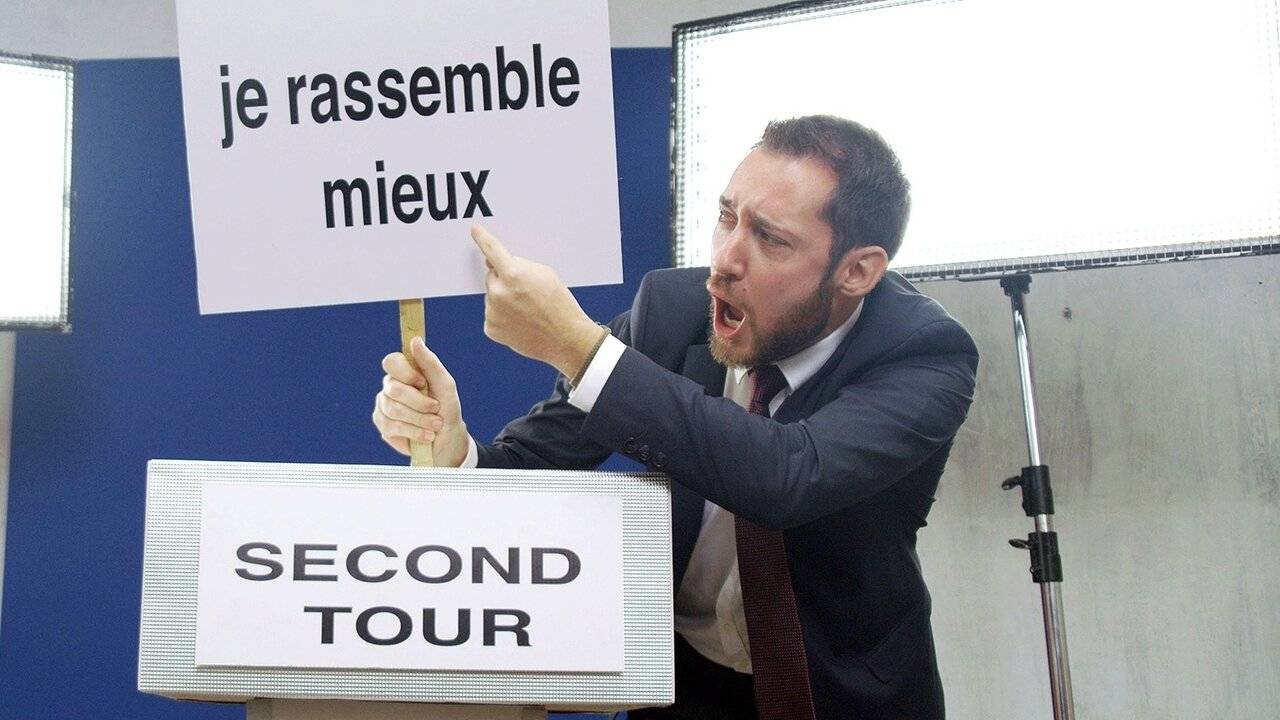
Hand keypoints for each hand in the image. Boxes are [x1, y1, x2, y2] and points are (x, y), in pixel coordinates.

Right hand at [373, 337, 469, 466]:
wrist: (447, 437)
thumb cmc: (447, 407)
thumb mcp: (445, 384)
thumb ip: (430, 362)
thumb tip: (415, 340)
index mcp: (404, 372)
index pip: (391, 362)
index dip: (406, 373)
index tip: (423, 383)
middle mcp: (390, 387)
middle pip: (394, 389)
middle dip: (419, 402)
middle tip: (436, 408)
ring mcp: (383, 406)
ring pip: (393, 409)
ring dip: (420, 419)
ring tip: (436, 425)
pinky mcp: (383, 425)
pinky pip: (392, 426)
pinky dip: (414, 431)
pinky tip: (426, 436)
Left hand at [471, 224, 605, 377]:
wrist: (564, 338)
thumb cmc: (558, 304)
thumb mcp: (545, 274)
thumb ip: (519, 265)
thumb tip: (497, 264)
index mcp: (513, 274)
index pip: (492, 250)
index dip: (482, 238)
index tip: (475, 231)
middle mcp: (499, 292)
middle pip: (492, 276)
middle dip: (504, 279)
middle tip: (525, 292)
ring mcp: (492, 311)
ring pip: (492, 296)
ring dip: (503, 299)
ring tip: (526, 310)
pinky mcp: (490, 327)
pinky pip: (492, 314)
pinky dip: (502, 316)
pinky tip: (520, 321)